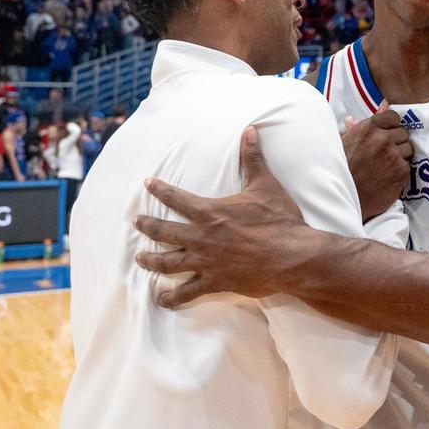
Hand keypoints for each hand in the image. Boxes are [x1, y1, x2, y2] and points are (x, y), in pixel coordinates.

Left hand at [134, 126, 325, 306]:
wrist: (293, 255)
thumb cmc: (280, 220)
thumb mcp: (266, 185)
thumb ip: (253, 158)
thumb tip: (250, 130)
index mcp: (211, 212)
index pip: (177, 198)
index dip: (160, 190)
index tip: (148, 184)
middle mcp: (202, 237)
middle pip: (165, 231)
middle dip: (148, 225)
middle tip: (136, 222)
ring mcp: (206, 262)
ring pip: (169, 262)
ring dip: (152, 260)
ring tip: (140, 258)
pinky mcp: (215, 282)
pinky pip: (187, 292)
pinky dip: (172, 296)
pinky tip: (162, 298)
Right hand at [341, 100, 412, 220]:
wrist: (341, 197)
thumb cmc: (340, 168)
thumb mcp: (345, 141)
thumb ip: (366, 122)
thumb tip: (383, 104)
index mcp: (368, 128)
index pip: (392, 116)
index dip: (391, 125)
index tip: (387, 133)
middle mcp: (382, 139)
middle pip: (403, 133)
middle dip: (396, 141)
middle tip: (385, 153)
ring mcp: (393, 155)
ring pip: (408, 148)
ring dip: (400, 155)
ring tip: (386, 165)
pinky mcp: (401, 172)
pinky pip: (408, 165)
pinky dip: (400, 170)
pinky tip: (388, 176)